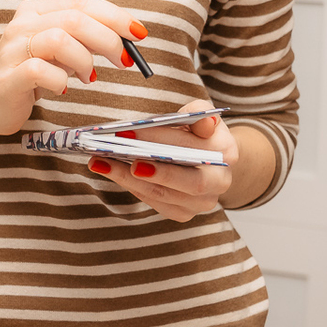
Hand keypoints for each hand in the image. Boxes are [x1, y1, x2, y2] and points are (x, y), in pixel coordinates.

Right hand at [0, 0, 144, 140]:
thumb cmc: (27, 74)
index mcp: (36, 10)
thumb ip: (83, 39)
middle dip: (108, 39)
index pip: (81, 2)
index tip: (137, 32)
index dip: (115, 15)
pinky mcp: (9, 77)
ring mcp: (13, 49)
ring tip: (88, 76)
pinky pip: (42, 72)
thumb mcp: (57, 50)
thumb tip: (124, 40)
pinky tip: (64, 88)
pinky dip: (62, 81)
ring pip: (59, 40)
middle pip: (74, 18)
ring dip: (85, 60)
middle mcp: (23, 24)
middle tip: (123, 60)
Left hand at [84, 100, 232, 221]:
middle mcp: (219, 183)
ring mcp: (201, 203)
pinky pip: (154, 202)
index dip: (161, 139)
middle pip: (187, 181)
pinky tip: (110, 171)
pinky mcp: (182, 214)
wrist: (209, 161)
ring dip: (128, 178)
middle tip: (118, 156)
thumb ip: (199, 113)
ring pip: (163, 194)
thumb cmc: (199, 133)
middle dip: (152, 169)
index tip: (130, 130)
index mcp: (227, 153)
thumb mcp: (201, 116)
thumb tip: (204, 120)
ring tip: (100, 161)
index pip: (193, 147)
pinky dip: (131, 186)